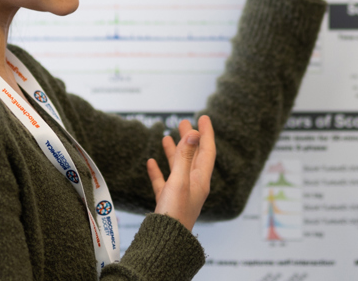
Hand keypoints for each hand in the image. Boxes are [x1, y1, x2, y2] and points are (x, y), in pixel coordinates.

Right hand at [146, 116, 215, 230]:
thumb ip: (185, 156)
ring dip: (173, 152)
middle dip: (188, 139)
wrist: (165, 240)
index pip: (206, 150)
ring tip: (165, 136)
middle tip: (183, 122)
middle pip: (193, 156)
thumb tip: (194, 132)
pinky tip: (150, 162)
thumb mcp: (180, 180)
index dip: (206, 133)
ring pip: (178, 168)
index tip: (204, 117)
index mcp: (201, 179)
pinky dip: (158, 170)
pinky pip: (164, 181)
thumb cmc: (175, 212)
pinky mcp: (168, 202)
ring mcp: (180, 194)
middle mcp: (193, 185)